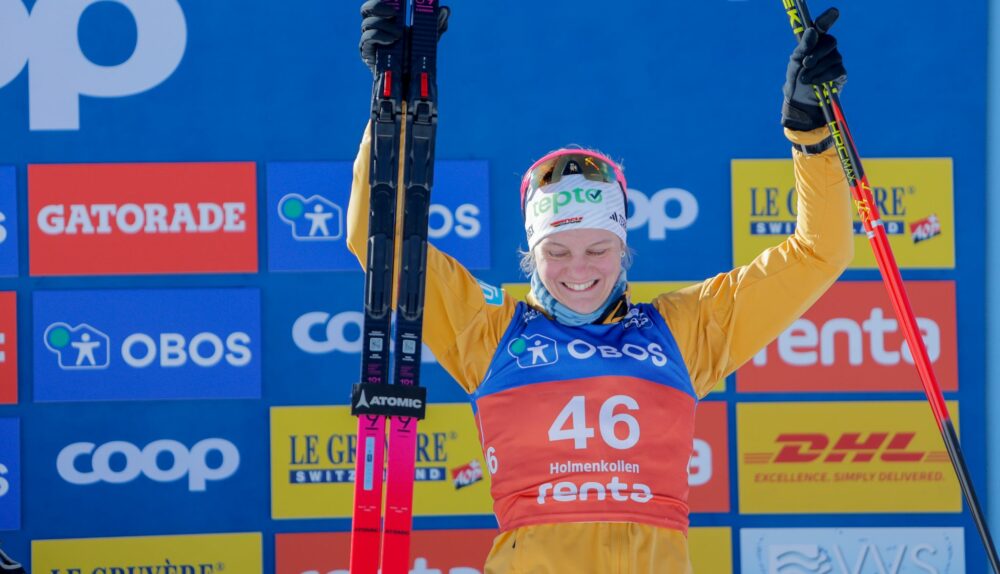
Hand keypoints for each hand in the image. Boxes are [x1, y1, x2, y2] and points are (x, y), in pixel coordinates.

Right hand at [360, 0, 450, 75]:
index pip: (379, 2)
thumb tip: (445, 10)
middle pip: (366, 9)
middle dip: (378, 6)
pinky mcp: (367, 52)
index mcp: (386, 18)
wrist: (407, 79)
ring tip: (399, 34)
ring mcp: (369, 39)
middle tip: (394, 12)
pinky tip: (392, 40)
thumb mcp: (427, 38)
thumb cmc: (414, 56)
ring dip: (383, 25)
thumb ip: (436, 24)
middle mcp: (374, 26)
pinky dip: (379, 36)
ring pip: (367, 23)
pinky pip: (367, 39)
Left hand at [781, 8, 846, 130]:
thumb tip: (812, 31)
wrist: (799, 102)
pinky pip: (836, 70)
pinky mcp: (841, 74)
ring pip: (832, 58)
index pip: (823, 26)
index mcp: (815, 42)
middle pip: (830, 42)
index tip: (834, 12)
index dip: (828, 18)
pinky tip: (814, 82)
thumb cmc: (796, 80)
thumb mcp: (795, 63)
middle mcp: (828, 49)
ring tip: (805, 79)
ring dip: (816, 69)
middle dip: (816, 53)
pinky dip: (823, 76)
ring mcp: (836, 60)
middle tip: (805, 64)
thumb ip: (803, 47)